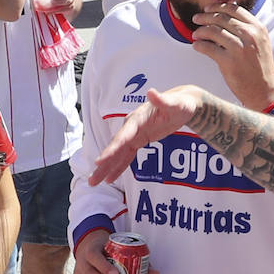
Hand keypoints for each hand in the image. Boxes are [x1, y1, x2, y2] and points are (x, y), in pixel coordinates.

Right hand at [90, 85, 205, 184]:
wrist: (181, 105)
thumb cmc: (180, 104)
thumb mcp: (174, 103)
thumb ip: (162, 100)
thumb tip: (151, 92)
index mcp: (137, 119)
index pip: (122, 137)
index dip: (111, 150)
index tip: (99, 161)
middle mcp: (132, 127)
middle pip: (115, 147)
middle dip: (103, 163)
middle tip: (92, 179)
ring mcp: (134, 134)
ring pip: (117, 154)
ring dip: (106, 168)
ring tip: (94, 181)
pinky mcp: (139, 141)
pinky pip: (126, 156)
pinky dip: (118, 167)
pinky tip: (110, 178)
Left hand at [191, 4, 273, 110]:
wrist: (265, 90)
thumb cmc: (260, 67)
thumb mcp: (260, 42)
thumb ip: (247, 29)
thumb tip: (224, 17)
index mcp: (258, 28)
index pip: (234, 9)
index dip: (218, 7)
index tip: (207, 9)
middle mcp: (249, 35)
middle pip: (221, 18)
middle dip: (205, 17)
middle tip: (196, 18)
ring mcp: (239, 48)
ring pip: (213, 31)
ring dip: (200, 31)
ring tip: (195, 34)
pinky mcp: (229, 61)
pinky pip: (208, 48)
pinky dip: (199, 45)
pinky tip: (196, 46)